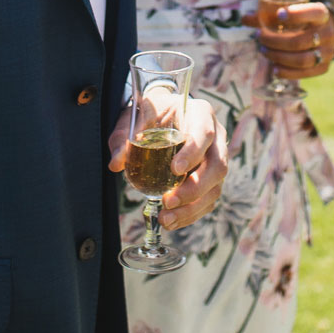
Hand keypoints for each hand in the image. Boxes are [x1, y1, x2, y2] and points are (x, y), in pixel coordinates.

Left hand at [108, 94, 226, 229]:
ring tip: (166, 218)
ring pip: (216, 187)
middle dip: (194, 188)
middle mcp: (216, 137)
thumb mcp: (136, 116)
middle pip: (217, 165)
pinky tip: (172, 220)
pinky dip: (192, 214)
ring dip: (192, 207)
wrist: (164, 113)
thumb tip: (116, 164)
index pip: (205, 133)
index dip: (193, 153)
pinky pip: (209, 199)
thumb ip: (124, 136)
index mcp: (201, 114)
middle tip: (168, 201)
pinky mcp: (212, 178)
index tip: (174, 170)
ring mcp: (217, 159)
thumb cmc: (153, 112)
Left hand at [247, 0, 333, 80]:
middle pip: (299, 41)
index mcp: (322, 14)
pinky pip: (304, 73)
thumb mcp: (292, 11)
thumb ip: (268, 14)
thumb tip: (244, 18)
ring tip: (264, 51)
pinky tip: (274, 68)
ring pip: (301, 60)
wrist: (326, 31)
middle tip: (260, 37)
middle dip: (275, 41)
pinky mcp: (323, 67)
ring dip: (278, 57)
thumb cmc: (303, 19)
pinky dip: (287, 72)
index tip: (279, 14)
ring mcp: (327, 52)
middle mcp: (327, 33)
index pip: (313, 13)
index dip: (297, 14)